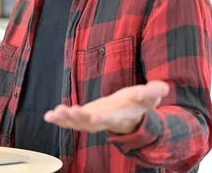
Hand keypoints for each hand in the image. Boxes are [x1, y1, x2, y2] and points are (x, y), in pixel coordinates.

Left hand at [44, 80, 169, 133]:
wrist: (126, 114)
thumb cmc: (136, 104)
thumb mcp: (147, 97)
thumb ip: (153, 92)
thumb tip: (163, 87)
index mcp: (119, 117)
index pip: (111, 119)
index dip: (104, 119)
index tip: (96, 118)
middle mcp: (103, 122)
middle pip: (89, 123)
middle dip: (78, 117)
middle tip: (67, 111)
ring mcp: (91, 122)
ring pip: (76, 123)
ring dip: (65, 118)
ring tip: (54, 113)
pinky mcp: (82, 118)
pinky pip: (69, 121)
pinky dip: (59, 119)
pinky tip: (49, 115)